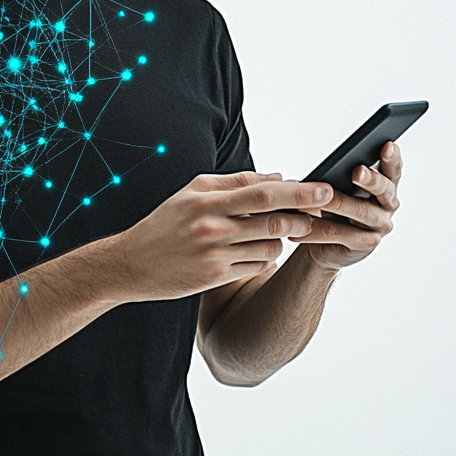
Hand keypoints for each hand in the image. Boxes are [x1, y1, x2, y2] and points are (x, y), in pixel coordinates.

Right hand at [109, 171, 331, 302]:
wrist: (132, 263)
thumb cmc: (165, 224)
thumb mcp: (191, 193)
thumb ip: (234, 182)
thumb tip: (278, 177)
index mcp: (206, 200)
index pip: (262, 192)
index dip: (298, 192)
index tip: (324, 189)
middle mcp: (212, 226)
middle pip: (274, 219)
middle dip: (304, 216)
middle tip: (320, 212)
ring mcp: (215, 254)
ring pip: (271, 246)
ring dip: (283, 239)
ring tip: (278, 232)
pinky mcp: (216, 277)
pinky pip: (257, 266)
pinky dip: (265, 257)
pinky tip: (256, 250)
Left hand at [289, 141, 401, 271]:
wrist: (325, 243)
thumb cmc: (332, 207)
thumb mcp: (336, 188)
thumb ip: (338, 176)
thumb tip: (324, 169)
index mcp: (384, 186)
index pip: (393, 170)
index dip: (392, 158)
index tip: (388, 145)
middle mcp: (387, 205)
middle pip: (383, 190)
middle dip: (370, 179)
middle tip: (356, 171)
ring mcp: (378, 227)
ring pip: (360, 212)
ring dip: (336, 203)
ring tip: (316, 200)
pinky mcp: (364, 245)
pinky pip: (340, 234)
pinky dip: (316, 229)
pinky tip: (299, 227)